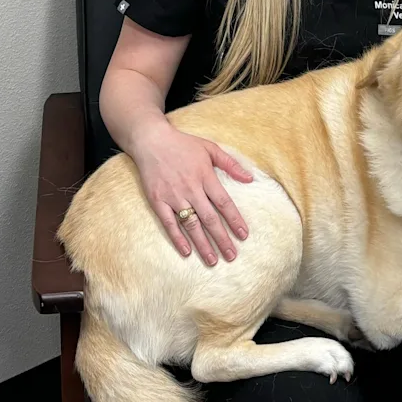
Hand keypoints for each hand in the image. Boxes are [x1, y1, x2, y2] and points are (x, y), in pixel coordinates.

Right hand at [132, 121, 253, 264]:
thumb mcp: (210, 148)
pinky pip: (169, 223)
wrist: (152, 141)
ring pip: (191, 224)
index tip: (244, 235)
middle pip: (210, 218)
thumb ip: (230, 164)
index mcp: (205, 176)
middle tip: (232, 255)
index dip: (235, 220)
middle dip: (222, 239)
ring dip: (203, 244)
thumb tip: (250, 179)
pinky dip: (178, 238)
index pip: (224, 203)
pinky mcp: (157, 201)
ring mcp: (173, 196)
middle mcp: (191, 189)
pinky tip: (186, 252)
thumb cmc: (183, 144)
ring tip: (213, 260)